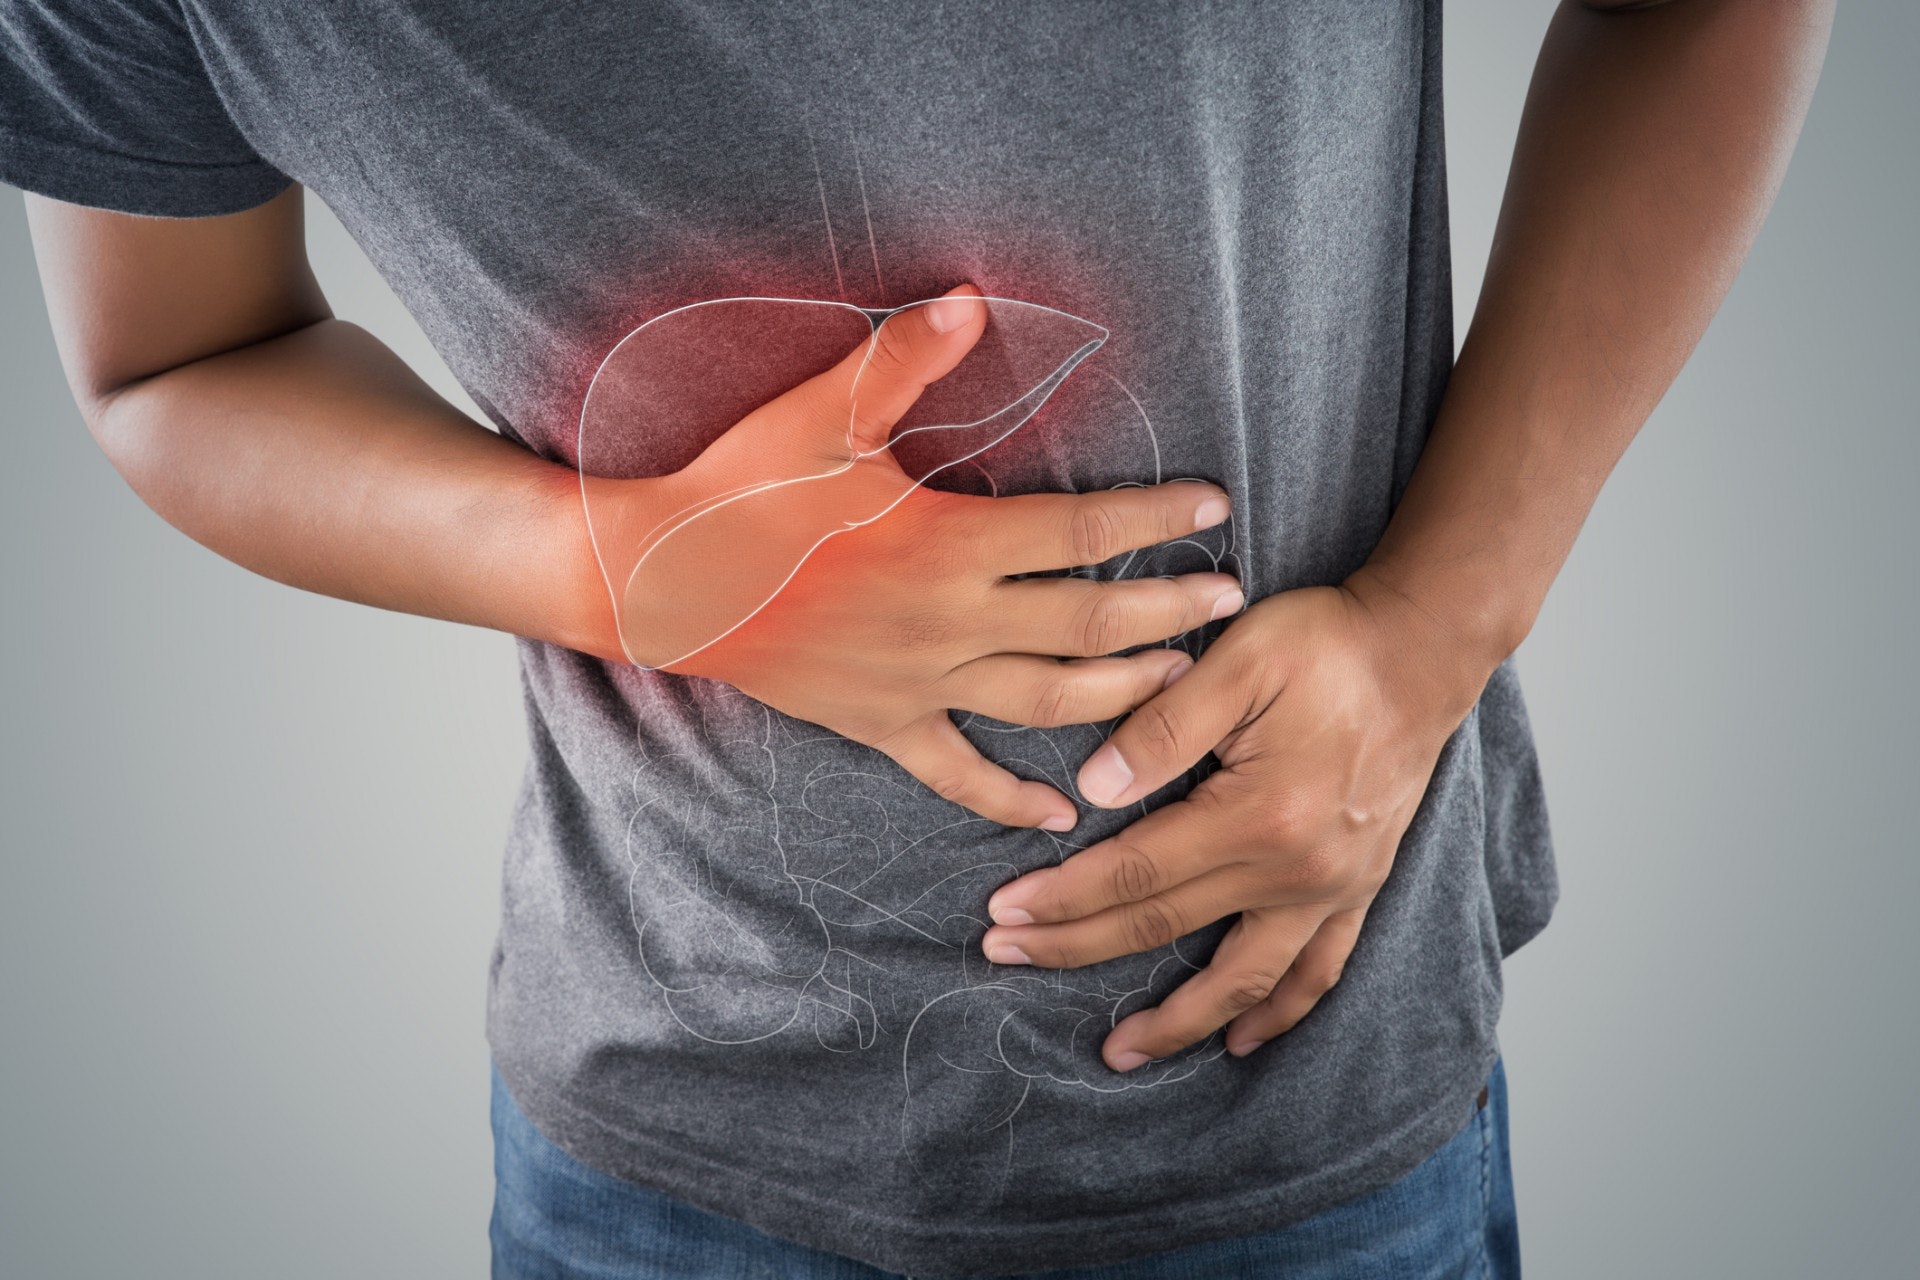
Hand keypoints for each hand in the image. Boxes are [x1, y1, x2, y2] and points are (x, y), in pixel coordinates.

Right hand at [585, 286, 1242, 830]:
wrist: (657, 579)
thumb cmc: (741, 489)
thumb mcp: (821, 412)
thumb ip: (904, 357)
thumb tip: (974, 297)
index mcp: (949, 543)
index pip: (1082, 533)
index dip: (1155, 520)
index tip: (1214, 508)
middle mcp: (949, 623)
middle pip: (1088, 625)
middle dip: (1169, 614)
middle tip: (1231, 601)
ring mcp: (919, 683)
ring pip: (1046, 703)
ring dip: (1122, 695)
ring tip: (1179, 682)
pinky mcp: (881, 723)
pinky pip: (959, 776)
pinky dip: (1012, 800)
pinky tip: (1061, 816)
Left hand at [977, 569, 1492, 1065]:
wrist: (1422, 650)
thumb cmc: (1328, 645)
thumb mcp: (1240, 659)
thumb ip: (1163, 726)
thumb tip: (1092, 791)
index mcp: (1259, 815)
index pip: (1135, 872)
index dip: (1063, 898)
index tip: (1004, 913)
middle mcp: (1297, 869)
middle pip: (1166, 926)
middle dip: (1078, 946)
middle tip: (1006, 957)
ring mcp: (1333, 888)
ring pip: (1243, 979)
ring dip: (1177, 1020)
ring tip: (1120, 1050)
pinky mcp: (1359, 888)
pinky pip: (1316, 972)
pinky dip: (1277, 1013)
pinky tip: (1238, 1038)